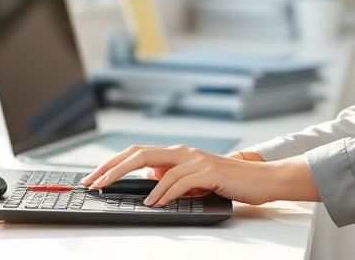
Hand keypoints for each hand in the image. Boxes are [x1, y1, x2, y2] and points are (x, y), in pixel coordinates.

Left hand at [80, 145, 315, 206]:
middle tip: (93, 182)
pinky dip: (163, 192)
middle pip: (138, 153)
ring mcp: (195, 159)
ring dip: (130, 180)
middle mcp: (183, 152)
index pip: (137, 153)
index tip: (94, 178)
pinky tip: (153, 202)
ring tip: (114, 193)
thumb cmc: (227, 181)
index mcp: (176, 153)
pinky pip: (179, 181)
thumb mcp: (194, 179)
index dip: (112, 164)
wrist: (260, 180)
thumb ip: (173, 176)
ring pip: (154, 164)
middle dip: (111, 167)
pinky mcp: (208, 171)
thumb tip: (150, 178)